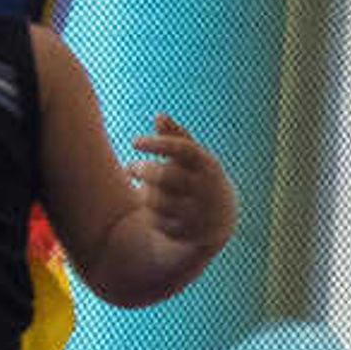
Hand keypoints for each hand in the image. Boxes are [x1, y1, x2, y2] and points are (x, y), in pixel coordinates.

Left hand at [129, 115, 236, 254]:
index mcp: (208, 165)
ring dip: (144, 193)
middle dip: (141, 170)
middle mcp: (206, 189)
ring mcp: (198, 213)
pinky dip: (151, 213)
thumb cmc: (199, 179)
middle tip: (130, 167)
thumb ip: (177, 137)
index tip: (134, 142)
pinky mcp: (187, 233)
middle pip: (163, 175)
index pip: (183, 149)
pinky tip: (155, 210)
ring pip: (156, 200)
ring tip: (143, 189)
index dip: (158, 143)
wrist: (220, 220)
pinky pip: (156, 221)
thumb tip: (159, 116)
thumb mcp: (194, 158)